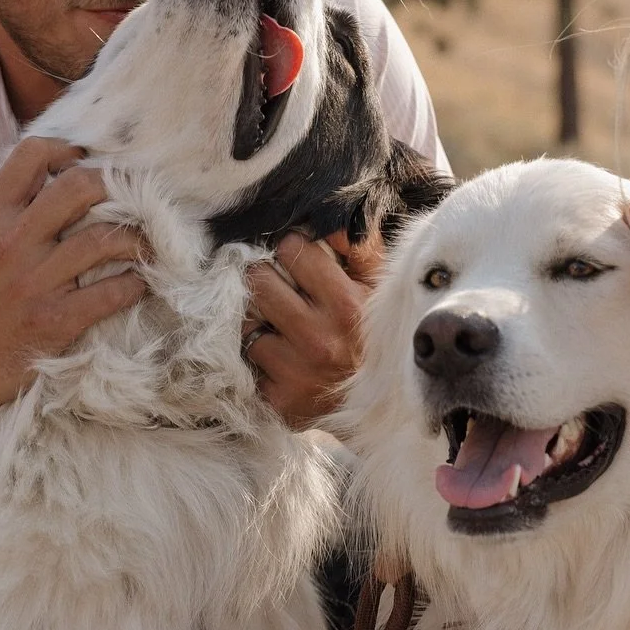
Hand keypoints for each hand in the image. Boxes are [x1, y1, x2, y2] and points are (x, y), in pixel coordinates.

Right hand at [0, 138, 148, 427]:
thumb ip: (2, 218)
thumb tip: (41, 191)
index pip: (32, 155)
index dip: (68, 150)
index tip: (86, 162)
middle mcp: (14, 242)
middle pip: (80, 186)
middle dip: (115, 188)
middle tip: (132, 203)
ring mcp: (36, 282)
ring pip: (104, 239)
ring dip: (136, 240)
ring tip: (146, 245)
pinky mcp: (55, 322)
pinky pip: (112, 293)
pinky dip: (135, 285)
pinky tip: (140, 285)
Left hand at [243, 229, 386, 428]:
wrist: (382, 410)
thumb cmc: (378, 339)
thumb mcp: (380, 290)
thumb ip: (359, 248)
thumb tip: (330, 219)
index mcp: (346, 305)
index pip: (292, 250)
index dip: (293, 250)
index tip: (298, 260)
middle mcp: (318, 340)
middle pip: (259, 281)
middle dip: (268, 278)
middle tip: (280, 288)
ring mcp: (296, 373)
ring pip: (247, 322)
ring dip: (259, 319)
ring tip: (278, 323)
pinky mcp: (280, 401)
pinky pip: (249, 362)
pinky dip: (259, 356)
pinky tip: (278, 356)